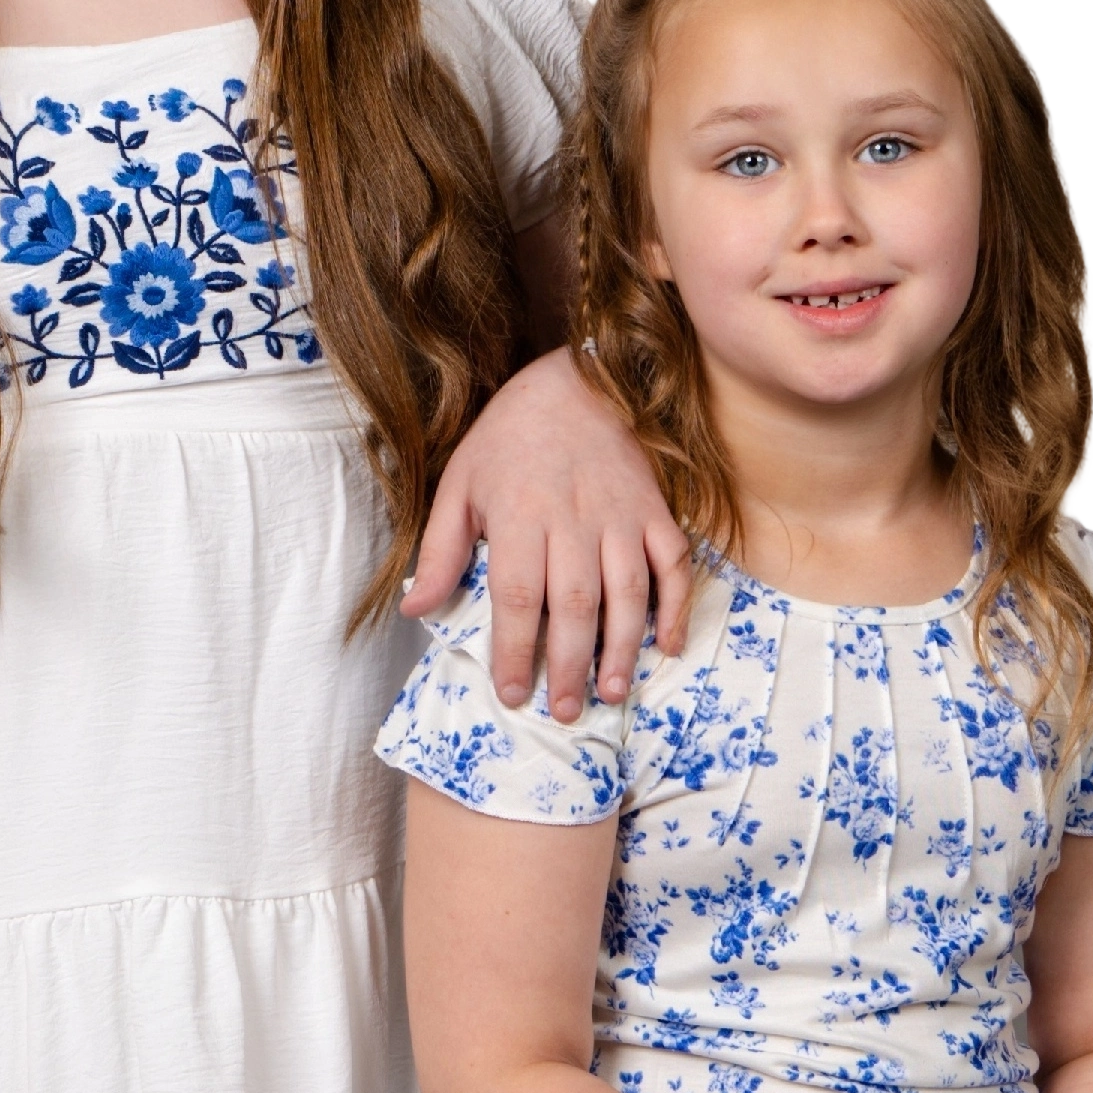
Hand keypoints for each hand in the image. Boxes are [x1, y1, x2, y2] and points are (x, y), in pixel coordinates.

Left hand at [400, 346, 692, 717]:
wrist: (576, 381)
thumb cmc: (509, 439)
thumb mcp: (459, 484)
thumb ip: (441, 549)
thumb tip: (417, 608)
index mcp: (520, 516)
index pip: (517, 596)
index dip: (515, 650)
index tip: (511, 693)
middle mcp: (575, 520)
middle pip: (574, 605)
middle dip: (568, 665)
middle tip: (563, 711)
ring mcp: (622, 516)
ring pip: (627, 593)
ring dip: (621, 648)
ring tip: (612, 693)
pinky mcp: (656, 511)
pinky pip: (674, 565)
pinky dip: (675, 608)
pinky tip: (667, 647)